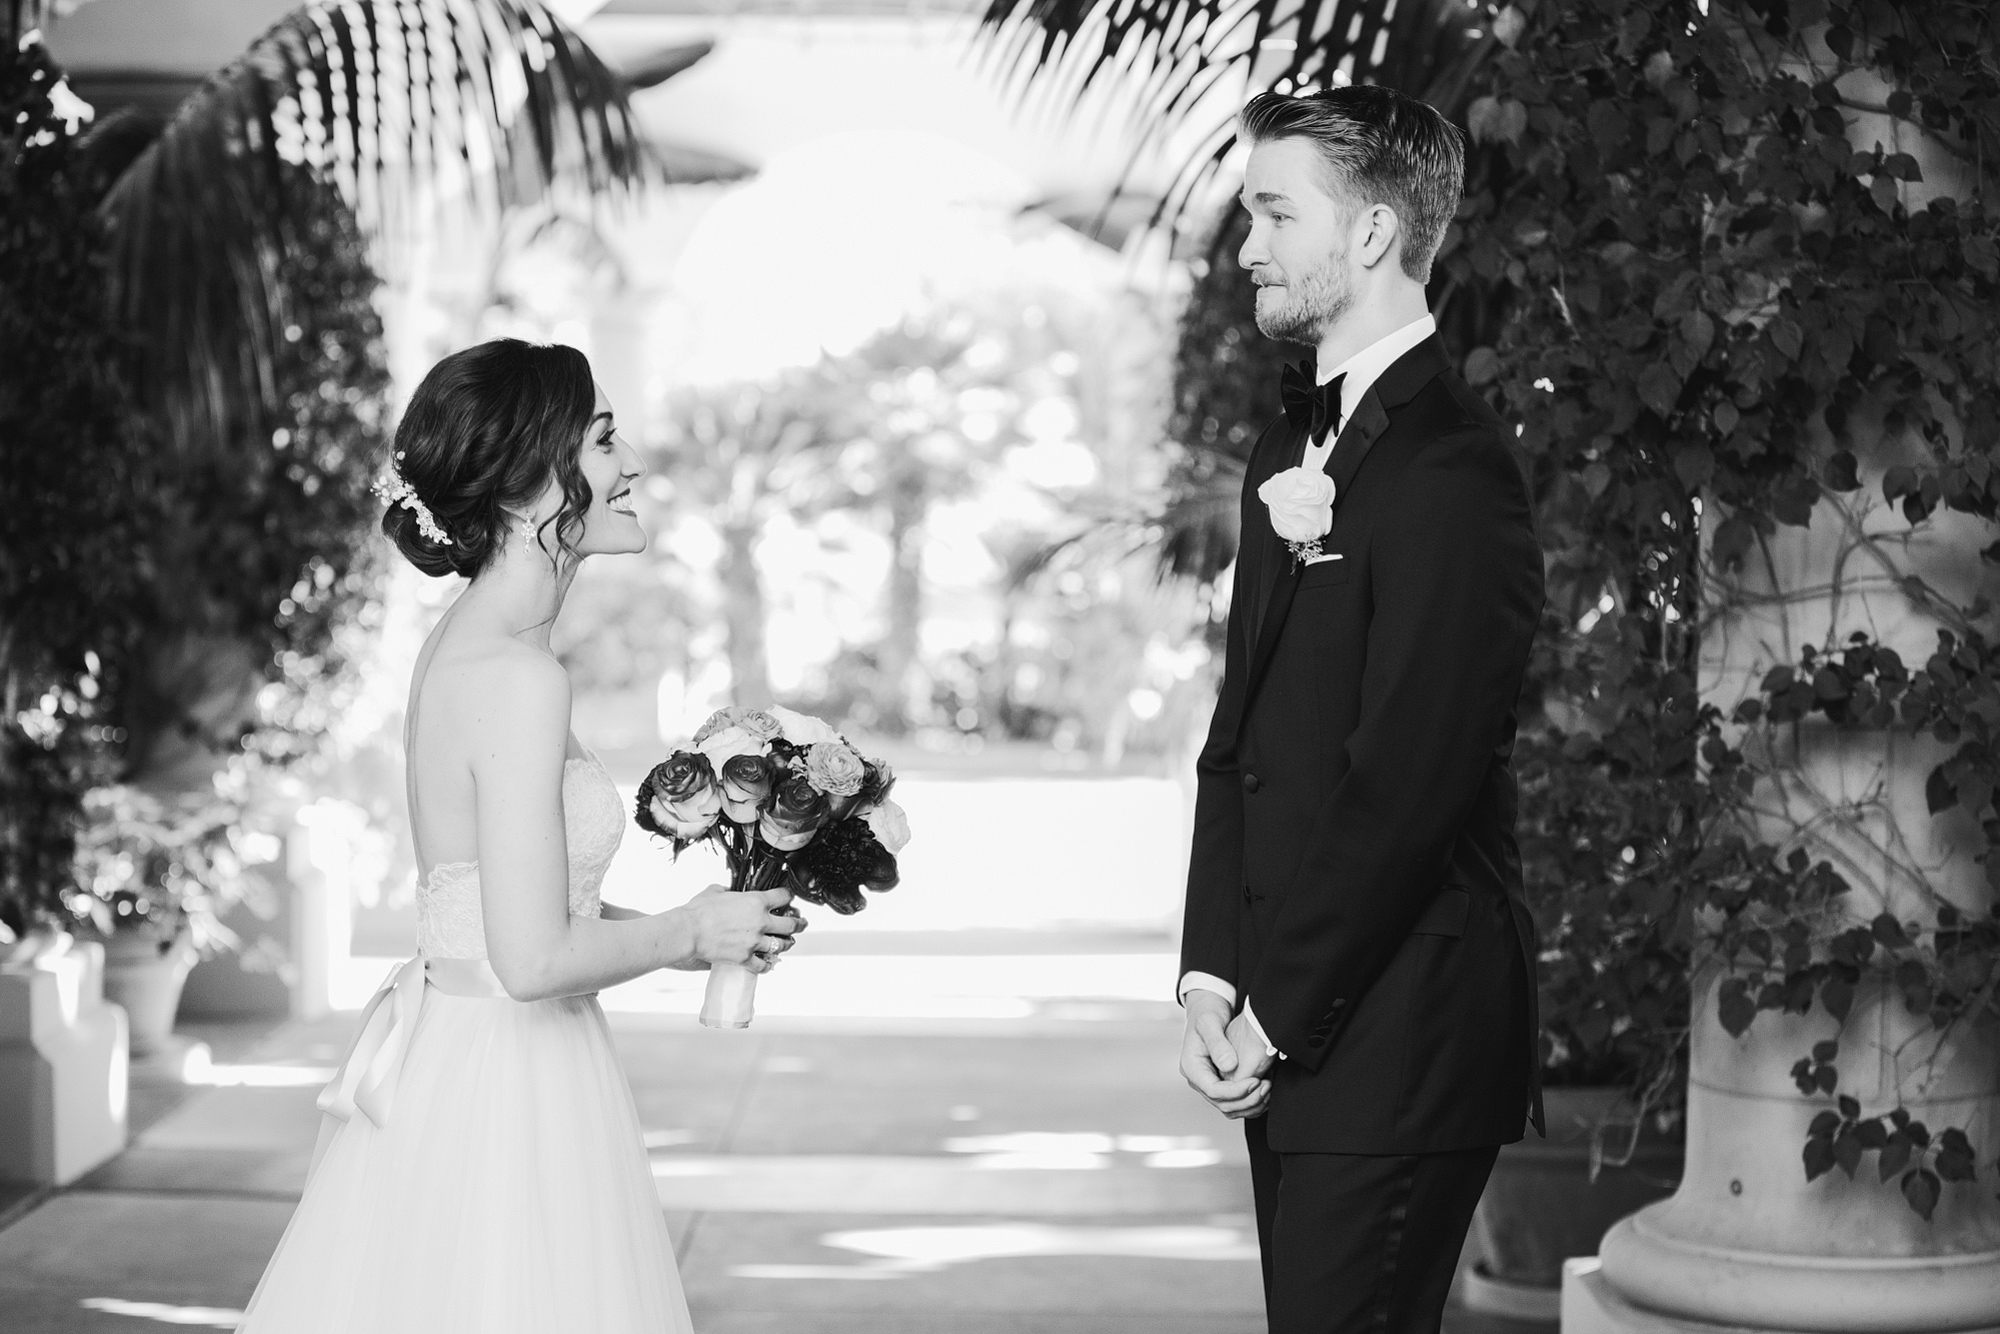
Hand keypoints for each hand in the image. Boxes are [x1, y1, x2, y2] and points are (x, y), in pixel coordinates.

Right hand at [683, 885, 798, 973]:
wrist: (689, 931)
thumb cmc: (699, 910)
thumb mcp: (716, 891)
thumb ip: (728, 891)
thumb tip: (729, 892)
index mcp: (756, 901)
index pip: (783, 897)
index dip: (788, 897)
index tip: (788, 899)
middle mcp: (761, 922)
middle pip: (790, 924)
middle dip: (799, 923)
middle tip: (801, 923)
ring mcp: (755, 941)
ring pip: (781, 945)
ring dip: (786, 943)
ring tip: (788, 943)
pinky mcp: (745, 958)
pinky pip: (763, 965)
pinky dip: (767, 965)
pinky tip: (768, 963)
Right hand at [1180, 989, 1267, 1118]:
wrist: (1207, 1009)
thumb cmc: (1206, 1013)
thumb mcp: (1210, 1023)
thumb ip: (1218, 1044)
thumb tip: (1228, 1066)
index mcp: (1192, 1067)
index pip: (1214, 1091)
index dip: (1236, 1091)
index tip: (1255, 1081)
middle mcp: (1199, 1079)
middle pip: (1222, 1104)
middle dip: (1246, 1100)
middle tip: (1266, 1086)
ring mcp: (1209, 1082)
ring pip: (1229, 1107)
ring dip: (1250, 1104)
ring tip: (1268, 1088)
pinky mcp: (1220, 1082)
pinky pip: (1235, 1101)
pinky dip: (1250, 1101)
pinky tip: (1264, 1090)